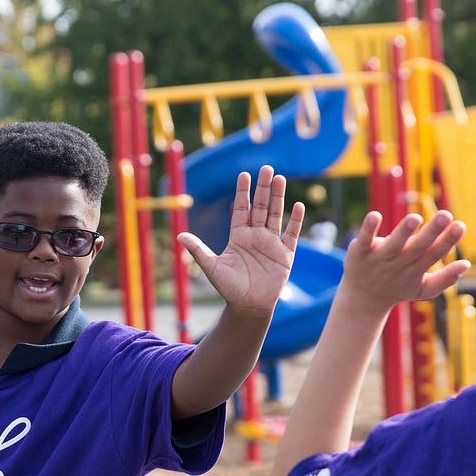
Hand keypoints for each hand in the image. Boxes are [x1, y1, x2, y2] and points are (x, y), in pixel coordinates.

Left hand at [177, 166, 304, 314]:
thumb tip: (178, 236)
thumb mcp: (211, 267)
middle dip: (263, 188)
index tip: (244, 175)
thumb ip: (198, 250)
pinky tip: (297, 206)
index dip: (243, 192)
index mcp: (239, 236)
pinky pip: (291, 234)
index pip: (241, 209)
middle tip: (267, 168)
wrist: (248, 307)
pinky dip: (295, 221)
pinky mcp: (285, 255)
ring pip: (276, 215)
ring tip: (280, 179)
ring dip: (278, 198)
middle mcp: (256, 236)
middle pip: (260, 207)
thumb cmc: (229, 288)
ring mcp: (271, 244)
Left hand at [339, 210, 469, 316]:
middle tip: (446, 215)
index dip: (448, 240)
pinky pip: (364, 239)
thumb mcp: (423, 289)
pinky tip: (374, 215)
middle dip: (432, 232)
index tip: (461, 225)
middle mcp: (399, 263)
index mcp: (416, 269)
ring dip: (404, 232)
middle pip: (417, 247)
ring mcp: (379, 258)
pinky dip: (369, 228)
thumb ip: (445, 279)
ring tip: (415, 218)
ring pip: (394, 245)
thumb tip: (467, 264)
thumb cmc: (397, 289)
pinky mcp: (359, 252)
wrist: (362, 300)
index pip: (434, 254)